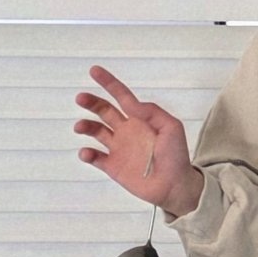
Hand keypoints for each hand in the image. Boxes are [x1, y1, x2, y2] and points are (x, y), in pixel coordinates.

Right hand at [73, 65, 198, 211]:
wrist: (175, 185)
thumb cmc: (177, 156)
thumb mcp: (171, 127)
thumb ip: (152, 112)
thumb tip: (131, 103)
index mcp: (139, 119)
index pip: (121, 96)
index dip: (109, 83)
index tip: (94, 70)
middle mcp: (126, 130)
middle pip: (103, 110)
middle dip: (91, 102)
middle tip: (81, 98)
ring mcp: (118, 148)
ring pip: (96, 131)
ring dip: (86, 126)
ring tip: (80, 127)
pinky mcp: (113, 166)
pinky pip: (94, 157)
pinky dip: (87, 153)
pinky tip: (87, 153)